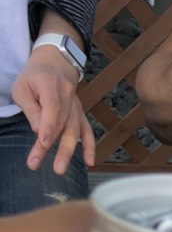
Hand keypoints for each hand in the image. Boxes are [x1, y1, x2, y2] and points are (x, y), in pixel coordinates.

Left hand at [12, 48, 95, 176]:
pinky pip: (87, 130)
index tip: (42, 143)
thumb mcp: (22, 86)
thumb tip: (38, 130)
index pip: (51, 108)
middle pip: (62, 124)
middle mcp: (67, 96)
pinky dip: (89, 146)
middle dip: (54, 147)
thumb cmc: (34, 76)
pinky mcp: (79, 113)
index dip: (47, 126)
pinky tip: (90, 161)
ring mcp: (76, 106)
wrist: (55, 62)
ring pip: (73, 131)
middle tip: (46, 166)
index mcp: (50, 85)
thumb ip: (31, 108)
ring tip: (60, 169)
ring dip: (68, 151)